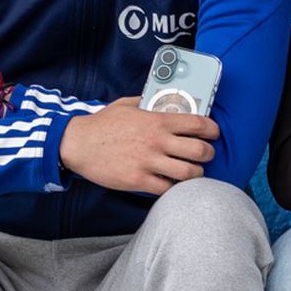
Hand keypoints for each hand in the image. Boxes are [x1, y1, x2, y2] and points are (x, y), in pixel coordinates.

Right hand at [59, 97, 218, 194]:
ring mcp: (148, 162)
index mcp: (157, 121)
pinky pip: (167, 189)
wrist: (77, 144)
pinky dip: (174, 187)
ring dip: (196, 173)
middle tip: (206, 155)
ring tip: (192, 171)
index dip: (212, 130)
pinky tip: (172, 183)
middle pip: (199, 151)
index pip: (198, 124)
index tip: (214, 133)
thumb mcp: (127, 105)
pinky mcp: (138, 180)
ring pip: (188, 173)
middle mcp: (156, 141)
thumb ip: (149, 104)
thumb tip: (164, 102)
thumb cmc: (102, 124)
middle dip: (208, 154)